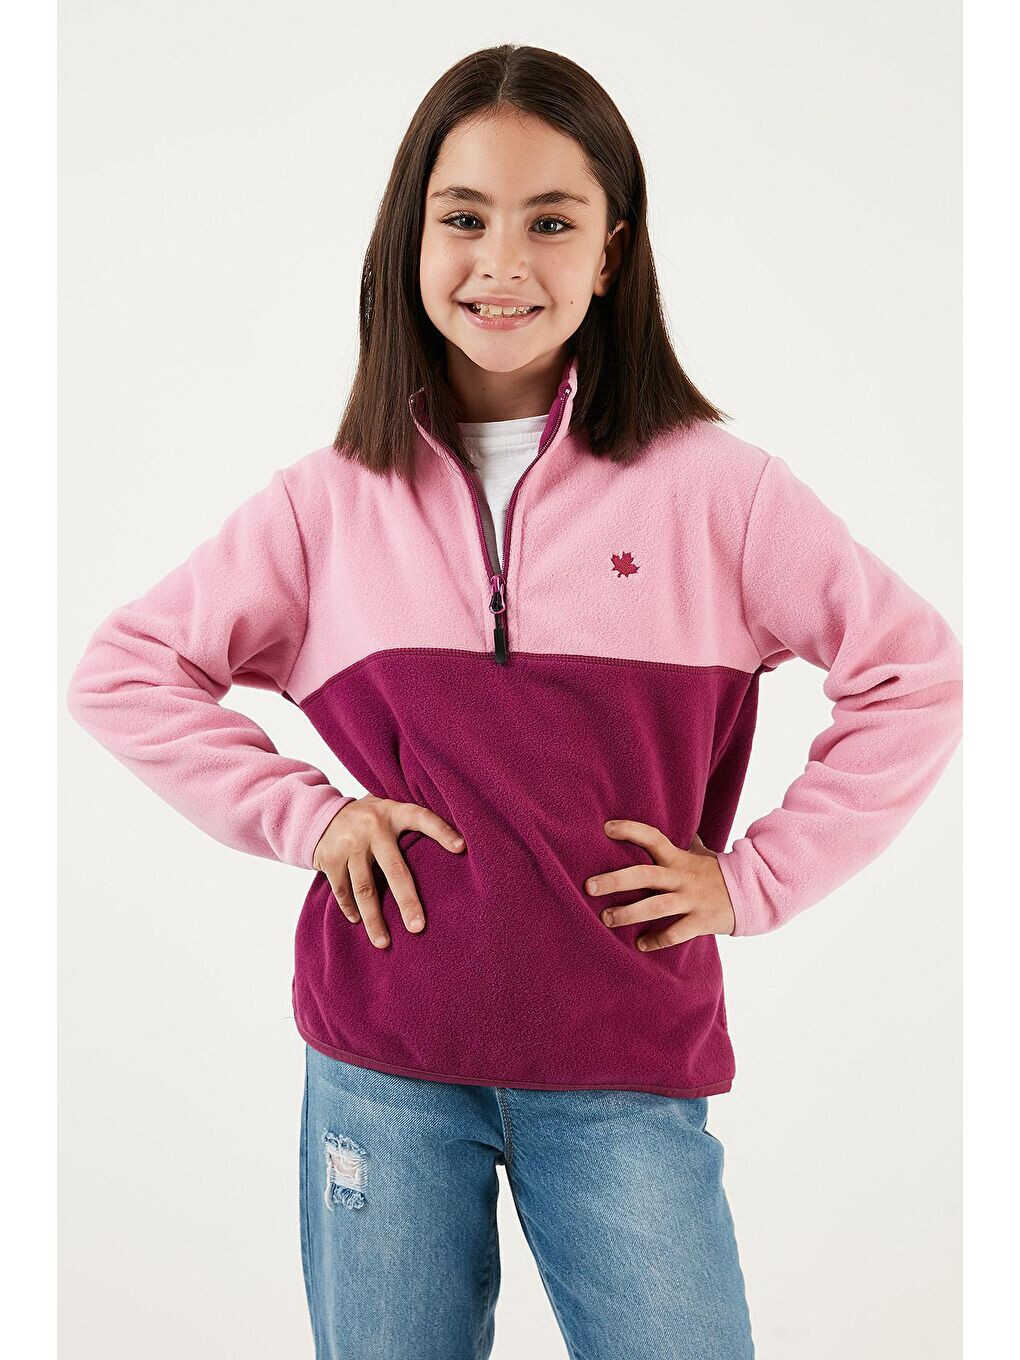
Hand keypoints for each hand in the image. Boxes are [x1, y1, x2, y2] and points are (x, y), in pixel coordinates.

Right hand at [312, 796, 465, 948]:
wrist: (321, 813)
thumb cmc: (370, 820)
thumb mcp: (391, 813)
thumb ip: (411, 829)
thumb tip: (454, 851)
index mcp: (394, 813)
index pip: (422, 818)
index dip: (442, 831)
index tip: (462, 847)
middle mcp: (373, 828)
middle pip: (394, 870)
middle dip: (407, 901)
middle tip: (418, 928)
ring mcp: (350, 844)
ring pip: (364, 888)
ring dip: (374, 919)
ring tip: (383, 943)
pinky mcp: (329, 858)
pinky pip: (342, 891)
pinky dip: (351, 909)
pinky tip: (358, 921)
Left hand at [584, 820, 735, 949]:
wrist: (755, 893)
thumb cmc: (718, 872)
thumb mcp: (701, 853)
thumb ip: (685, 842)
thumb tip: (678, 823)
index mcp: (679, 858)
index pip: (653, 838)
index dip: (630, 830)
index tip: (606, 828)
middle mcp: (682, 877)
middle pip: (645, 875)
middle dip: (615, 880)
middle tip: (590, 886)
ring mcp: (692, 900)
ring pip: (656, 906)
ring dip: (629, 914)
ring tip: (606, 918)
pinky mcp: (701, 921)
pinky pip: (676, 933)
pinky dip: (657, 940)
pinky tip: (640, 944)